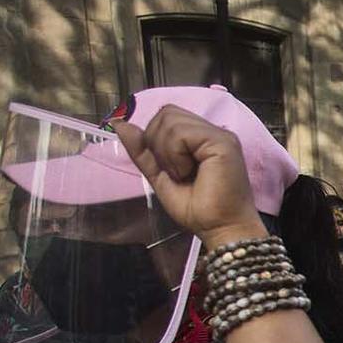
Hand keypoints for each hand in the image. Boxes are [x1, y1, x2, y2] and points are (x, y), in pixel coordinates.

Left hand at [111, 105, 262, 246]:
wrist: (220, 229)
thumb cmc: (198, 210)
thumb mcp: (159, 176)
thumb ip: (142, 150)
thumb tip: (120, 124)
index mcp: (200, 137)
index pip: (167, 116)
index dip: (155, 138)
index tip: (168, 169)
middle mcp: (212, 131)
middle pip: (167, 112)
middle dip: (158, 143)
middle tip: (175, 172)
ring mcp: (219, 134)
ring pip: (171, 120)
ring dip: (167, 152)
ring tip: (183, 174)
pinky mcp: (223, 142)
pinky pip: (181, 133)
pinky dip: (175, 155)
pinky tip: (188, 172)